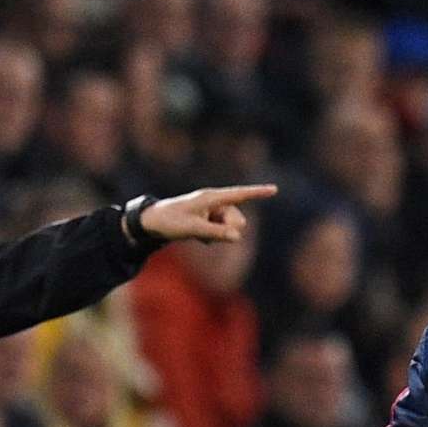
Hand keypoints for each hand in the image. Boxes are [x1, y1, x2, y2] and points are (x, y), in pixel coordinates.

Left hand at [140, 184, 278, 243]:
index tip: (275, 189)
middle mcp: (214, 202)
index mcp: (211, 198)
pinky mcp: (209, 220)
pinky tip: (198, 236)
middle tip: (207, 233)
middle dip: (229, 229)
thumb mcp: (192, 229)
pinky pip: (222, 232)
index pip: (239, 194)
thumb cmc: (170, 222)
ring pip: (230, 227)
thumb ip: (216, 233)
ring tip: (199, 234)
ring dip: (219, 235)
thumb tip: (237, 236)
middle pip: (237, 218)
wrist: (152, 223)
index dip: (258, 192)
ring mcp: (212, 211)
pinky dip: (213, 237)